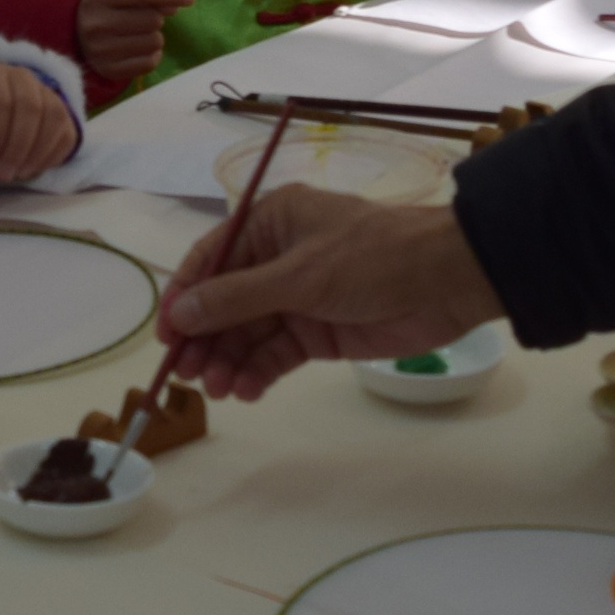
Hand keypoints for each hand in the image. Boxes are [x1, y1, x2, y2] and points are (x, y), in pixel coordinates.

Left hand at [0, 62, 76, 183]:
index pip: (0, 102)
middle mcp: (22, 76)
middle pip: (31, 108)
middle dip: (17, 147)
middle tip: (2, 174)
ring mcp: (46, 93)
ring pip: (54, 118)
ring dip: (36, 153)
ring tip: (17, 174)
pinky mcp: (63, 114)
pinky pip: (67, 133)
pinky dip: (51, 156)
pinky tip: (31, 168)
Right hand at [77, 0, 194, 83]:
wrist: (74, 35)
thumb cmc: (106, 6)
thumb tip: (174, 7)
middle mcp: (97, 24)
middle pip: (152, 20)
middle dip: (156, 17)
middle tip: (144, 18)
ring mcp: (101, 51)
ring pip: (155, 42)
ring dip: (154, 37)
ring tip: (139, 34)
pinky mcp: (109, 71)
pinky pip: (150, 62)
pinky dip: (152, 55)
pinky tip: (140, 49)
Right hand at [157, 191, 502, 399]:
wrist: (449, 282)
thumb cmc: (373, 258)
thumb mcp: (300, 275)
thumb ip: (237, 298)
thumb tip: (180, 315)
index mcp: (270, 223)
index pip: (210, 260)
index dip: (184, 298)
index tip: (166, 337)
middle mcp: (277, 258)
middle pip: (224, 303)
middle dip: (205, 339)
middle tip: (188, 376)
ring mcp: (298, 298)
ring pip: (248, 333)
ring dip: (229, 361)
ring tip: (220, 389)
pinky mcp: (319, 332)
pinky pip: (276, 354)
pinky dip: (259, 372)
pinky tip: (247, 390)